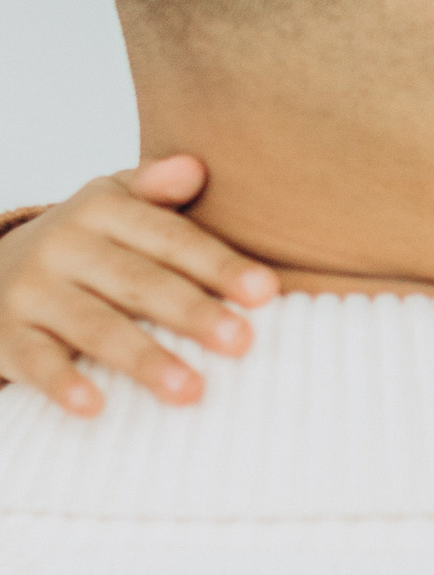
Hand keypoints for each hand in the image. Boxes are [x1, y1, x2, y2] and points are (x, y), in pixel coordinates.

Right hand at [0, 160, 276, 414]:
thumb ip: (153, 188)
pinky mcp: (6, 335)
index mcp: (101, 210)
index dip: (217, 264)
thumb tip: (195, 168)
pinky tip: (95, 406)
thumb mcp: (109, 203)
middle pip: (138, 283)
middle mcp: (65, 246)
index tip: (265, 291)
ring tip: (191, 390)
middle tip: (240, 342)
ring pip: (94, 326)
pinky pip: (37, 361)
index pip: (169, 238)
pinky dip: (63, 383)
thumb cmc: (78, 245)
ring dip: (144, 358)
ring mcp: (32, 292)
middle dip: (191, 312)